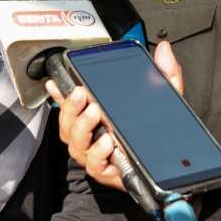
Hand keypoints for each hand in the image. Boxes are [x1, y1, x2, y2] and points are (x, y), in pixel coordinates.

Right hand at [48, 41, 181, 190]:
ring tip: (95, 114)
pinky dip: (99, 151)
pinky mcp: (105, 171)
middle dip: (71, 107)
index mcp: (97, 117)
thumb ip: (163, 72)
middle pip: (69, 123)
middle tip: (82, 94)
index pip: (72, 104)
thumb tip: (164, 49)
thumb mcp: (161, 99)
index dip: (60, 93)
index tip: (56, 81)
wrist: (163, 169)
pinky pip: (94, 163)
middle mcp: (91, 135)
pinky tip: (107, 141)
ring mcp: (95, 154)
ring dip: (83, 127)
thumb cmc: (153, 133)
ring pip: (76, 142)